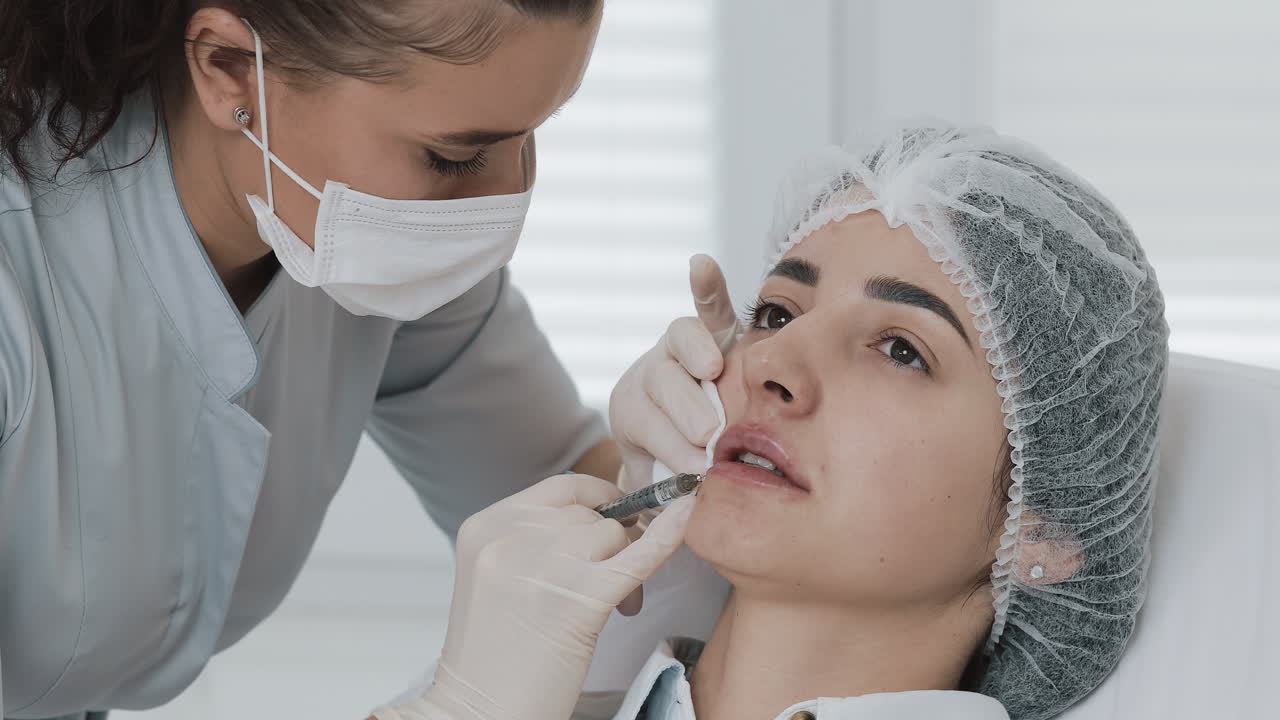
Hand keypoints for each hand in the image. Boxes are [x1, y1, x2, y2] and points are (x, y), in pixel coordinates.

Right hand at [372, 473, 694, 719]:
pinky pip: (639, 555)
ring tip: (618, 605)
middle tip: (616, 582)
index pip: (560, 488)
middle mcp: (510, 537)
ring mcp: (544, 563)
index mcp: (485, 526)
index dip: (598, 496)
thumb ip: (536, 539)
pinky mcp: (580, 597)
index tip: (617, 513)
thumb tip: (607, 514)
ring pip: (614, 535)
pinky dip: (667, 537)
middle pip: (590, 513)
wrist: (483, 712)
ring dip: (626, 564)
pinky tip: (685, 517)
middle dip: (614, 541)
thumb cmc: (496, 657)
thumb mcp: (498, 577)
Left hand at [610, 254, 739, 487]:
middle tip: (707, 434)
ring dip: (697, 355)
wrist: (690, 444)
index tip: (693, 469)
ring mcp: (682, 350)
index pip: (644, 419)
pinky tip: (700, 265)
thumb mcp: (667, 489)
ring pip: (685, 344)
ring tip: (712, 373)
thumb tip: (688, 512)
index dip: (666, 441)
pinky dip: (707, 287)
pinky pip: (711, 308)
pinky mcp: (716, 332)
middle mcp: (653, 374)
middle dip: (685, 408)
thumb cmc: (680, 471)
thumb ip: (673, 494)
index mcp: (633, 412)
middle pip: (662, 381)